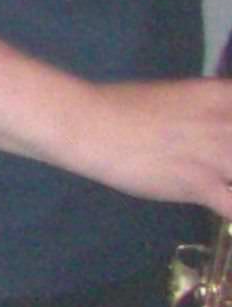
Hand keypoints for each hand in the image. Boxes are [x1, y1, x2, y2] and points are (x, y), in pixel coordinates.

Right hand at [85, 76, 231, 216]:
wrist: (89, 125)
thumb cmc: (125, 107)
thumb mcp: (180, 97)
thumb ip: (213, 111)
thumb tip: (224, 129)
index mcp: (223, 96)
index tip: (229, 146)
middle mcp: (226, 123)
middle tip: (224, 168)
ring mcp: (216, 155)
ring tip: (219, 184)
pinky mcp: (199, 184)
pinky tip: (223, 210)